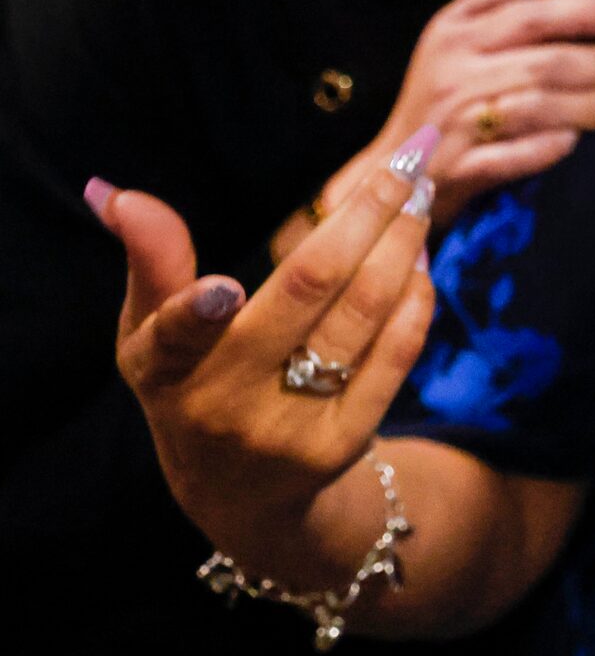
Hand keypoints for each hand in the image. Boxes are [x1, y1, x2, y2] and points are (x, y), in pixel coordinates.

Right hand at [98, 128, 440, 586]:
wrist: (240, 493)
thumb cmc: (190, 383)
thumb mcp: (152, 334)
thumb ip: (150, 261)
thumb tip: (113, 191)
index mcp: (165, 369)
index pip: (174, 337)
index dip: (195, 312)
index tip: (222, 288)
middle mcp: (224, 403)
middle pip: (309, 291)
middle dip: (366, 215)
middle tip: (406, 162)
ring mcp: (288, 429)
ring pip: (364, 313)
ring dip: (403, 242)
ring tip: (421, 193)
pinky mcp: (344, 443)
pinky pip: (395, 354)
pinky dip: (415, 296)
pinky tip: (420, 257)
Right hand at [304, 0, 594, 237]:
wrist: (393, 171)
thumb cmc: (434, 95)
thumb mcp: (447, 35)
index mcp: (459, 37)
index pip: (533, 14)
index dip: (588, 12)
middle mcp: (457, 75)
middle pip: (545, 63)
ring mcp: (455, 124)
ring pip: (534, 109)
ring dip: (589, 106)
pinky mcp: (457, 169)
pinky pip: (506, 158)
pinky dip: (542, 150)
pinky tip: (574, 142)